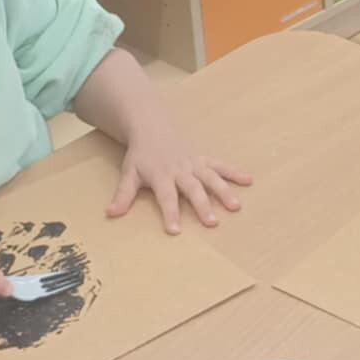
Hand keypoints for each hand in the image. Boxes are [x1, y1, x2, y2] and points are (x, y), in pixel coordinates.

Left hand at [109, 113, 250, 232]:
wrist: (151, 128)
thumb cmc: (140, 155)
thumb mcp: (128, 174)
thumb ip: (123, 195)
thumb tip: (111, 214)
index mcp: (161, 175)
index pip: (166, 197)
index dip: (170, 213)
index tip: (175, 231)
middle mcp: (180, 170)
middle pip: (193, 189)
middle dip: (203, 205)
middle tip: (212, 222)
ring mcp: (194, 164)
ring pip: (211, 178)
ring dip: (224, 191)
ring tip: (235, 206)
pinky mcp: (203, 160)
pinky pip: (220, 165)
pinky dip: (234, 172)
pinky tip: (248, 180)